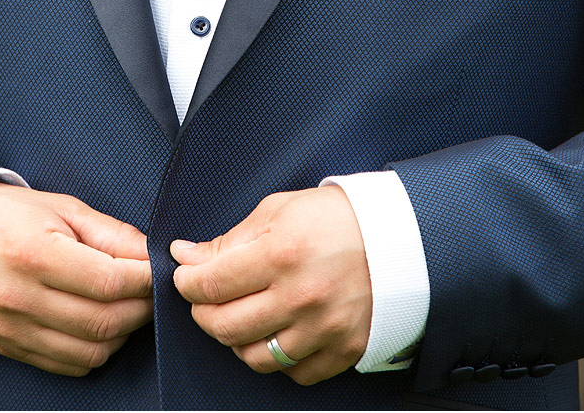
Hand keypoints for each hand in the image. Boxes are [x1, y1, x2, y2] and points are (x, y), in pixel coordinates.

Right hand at [0, 182, 152, 375]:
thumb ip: (111, 233)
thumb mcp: (62, 208)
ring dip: (123, 333)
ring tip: (130, 306)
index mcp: (33, 253)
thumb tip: (151, 254)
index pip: (107, 281)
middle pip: (102, 321)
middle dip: (141, 308)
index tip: (157, 269)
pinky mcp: (11, 349)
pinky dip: (96, 350)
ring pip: (90, 351)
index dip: (143, 278)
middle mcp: (20, 298)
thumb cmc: (10, 217)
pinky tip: (103, 325)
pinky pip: (68, 365)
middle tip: (151, 290)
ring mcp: (13, 330)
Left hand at [170, 186, 371, 385]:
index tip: (185, 276)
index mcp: (282, 253)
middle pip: (226, 326)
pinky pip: (294, 372)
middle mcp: (301, 296)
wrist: (397, 236)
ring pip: (256, 356)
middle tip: (204, 298)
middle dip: (203, 312)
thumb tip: (187, 257)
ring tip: (240, 316)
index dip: (188, 282)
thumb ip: (230, 240)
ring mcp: (324, 328)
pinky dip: (278, 358)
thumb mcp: (278, 211)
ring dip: (236, 339)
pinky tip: (276, 332)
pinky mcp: (343, 350)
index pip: (212, 283)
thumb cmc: (334, 217)